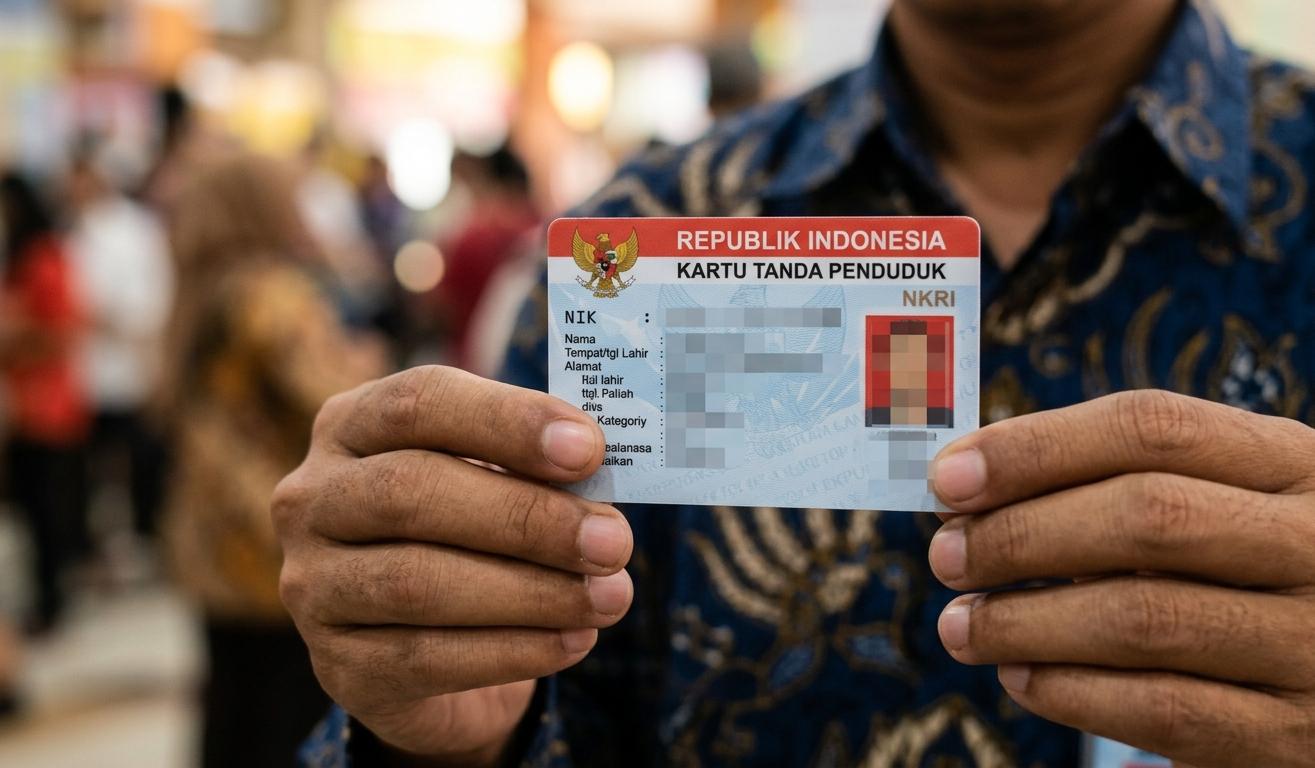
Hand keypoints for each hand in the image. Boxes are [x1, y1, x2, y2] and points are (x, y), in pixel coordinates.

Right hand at [273, 366, 633, 764]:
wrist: (433, 653)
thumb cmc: (475, 535)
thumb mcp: (497, 479)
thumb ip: (536, 465)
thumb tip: (600, 464)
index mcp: (352, 424)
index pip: (419, 403)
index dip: (506, 421)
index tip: (588, 449)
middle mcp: (313, 498)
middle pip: (411, 492)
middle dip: (526, 517)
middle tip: (614, 540)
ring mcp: (312, 585)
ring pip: (417, 583)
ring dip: (531, 591)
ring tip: (611, 596)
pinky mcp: (338, 665)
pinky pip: (426, 658)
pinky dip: (513, 650)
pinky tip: (575, 640)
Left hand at [928, 390, 1314, 767]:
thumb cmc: (1244, 573)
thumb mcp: (1213, 504)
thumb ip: (1107, 487)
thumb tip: (962, 492)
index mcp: (1292, 462)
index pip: (1152, 427)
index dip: (1036, 447)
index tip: (947, 477)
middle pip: (1148, 516)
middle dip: (1023, 534)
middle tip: (946, 555)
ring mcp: (1314, 642)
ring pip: (1145, 618)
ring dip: (1025, 621)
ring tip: (961, 625)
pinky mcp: (1295, 734)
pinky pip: (1164, 709)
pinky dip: (1071, 692)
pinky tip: (1019, 677)